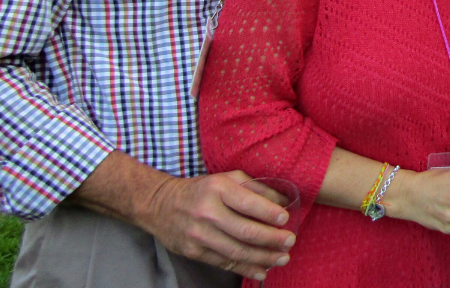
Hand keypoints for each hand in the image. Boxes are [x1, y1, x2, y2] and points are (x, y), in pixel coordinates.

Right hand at [139, 171, 296, 281]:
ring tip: (282, 258)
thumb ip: (256, 188)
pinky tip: (262, 270)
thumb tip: (283, 201)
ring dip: (263, 258)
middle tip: (290, 242)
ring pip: (237, 251)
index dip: (269, 213)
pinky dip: (246, 269)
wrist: (160, 205)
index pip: (248, 204)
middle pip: (245, 231)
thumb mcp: (226, 179)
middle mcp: (207, 212)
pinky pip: (225, 263)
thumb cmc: (201, 190)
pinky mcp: (194, 252)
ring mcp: (199, 235)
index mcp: (217, 189)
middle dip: (272, 239)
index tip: (286, 219)